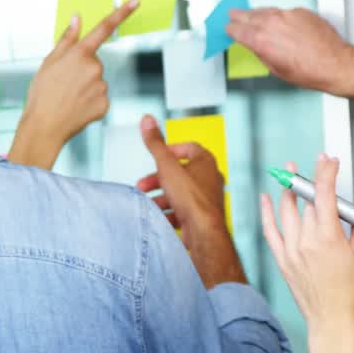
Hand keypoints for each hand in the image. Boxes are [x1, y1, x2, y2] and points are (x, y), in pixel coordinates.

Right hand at [9, 2, 137, 168]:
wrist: (44, 127)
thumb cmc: (42, 94)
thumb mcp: (49, 62)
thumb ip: (66, 39)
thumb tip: (77, 19)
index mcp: (80, 54)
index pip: (104, 28)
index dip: (121, 13)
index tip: (135, 1)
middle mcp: (95, 68)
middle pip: (94, 62)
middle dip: (82, 69)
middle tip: (64, 83)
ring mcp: (102, 86)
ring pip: (97, 81)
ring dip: (86, 86)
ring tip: (68, 97)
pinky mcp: (105, 104)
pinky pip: (100, 97)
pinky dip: (90, 101)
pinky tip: (76, 107)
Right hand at [137, 115, 245, 287]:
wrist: (204, 233)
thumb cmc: (192, 199)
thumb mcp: (167, 166)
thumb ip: (155, 144)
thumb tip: (147, 119)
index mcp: (206, 162)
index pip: (189, 148)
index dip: (170, 151)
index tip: (156, 157)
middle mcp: (210, 179)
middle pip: (180, 173)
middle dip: (158, 178)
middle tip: (142, 185)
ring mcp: (208, 199)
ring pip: (180, 193)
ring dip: (161, 197)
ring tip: (147, 203)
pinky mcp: (203, 217)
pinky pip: (183, 211)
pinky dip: (169, 213)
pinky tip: (158, 218)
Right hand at [226, 8, 353, 93]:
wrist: (334, 64)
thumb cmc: (309, 71)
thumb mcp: (276, 69)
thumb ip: (261, 53)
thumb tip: (256, 46)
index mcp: (261, 40)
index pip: (237, 29)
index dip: (231, 30)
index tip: (229, 29)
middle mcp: (272, 23)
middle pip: (248, 15)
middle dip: (239, 16)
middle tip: (233, 15)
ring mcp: (287, 15)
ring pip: (265, 10)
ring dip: (257, 13)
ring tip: (253, 16)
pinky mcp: (301, 11)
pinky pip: (284, 11)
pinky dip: (280, 16)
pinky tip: (281, 23)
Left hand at [260, 155, 353, 338]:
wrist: (333, 322)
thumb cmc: (351, 293)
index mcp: (329, 238)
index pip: (324, 194)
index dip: (326, 172)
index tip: (328, 161)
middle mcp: (306, 242)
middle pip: (307, 201)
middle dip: (313, 180)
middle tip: (318, 167)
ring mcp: (291, 251)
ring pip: (287, 211)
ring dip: (289, 189)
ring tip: (289, 172)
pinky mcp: (283, 260)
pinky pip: (270, 231)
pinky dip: (266, 213)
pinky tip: (266, 198)